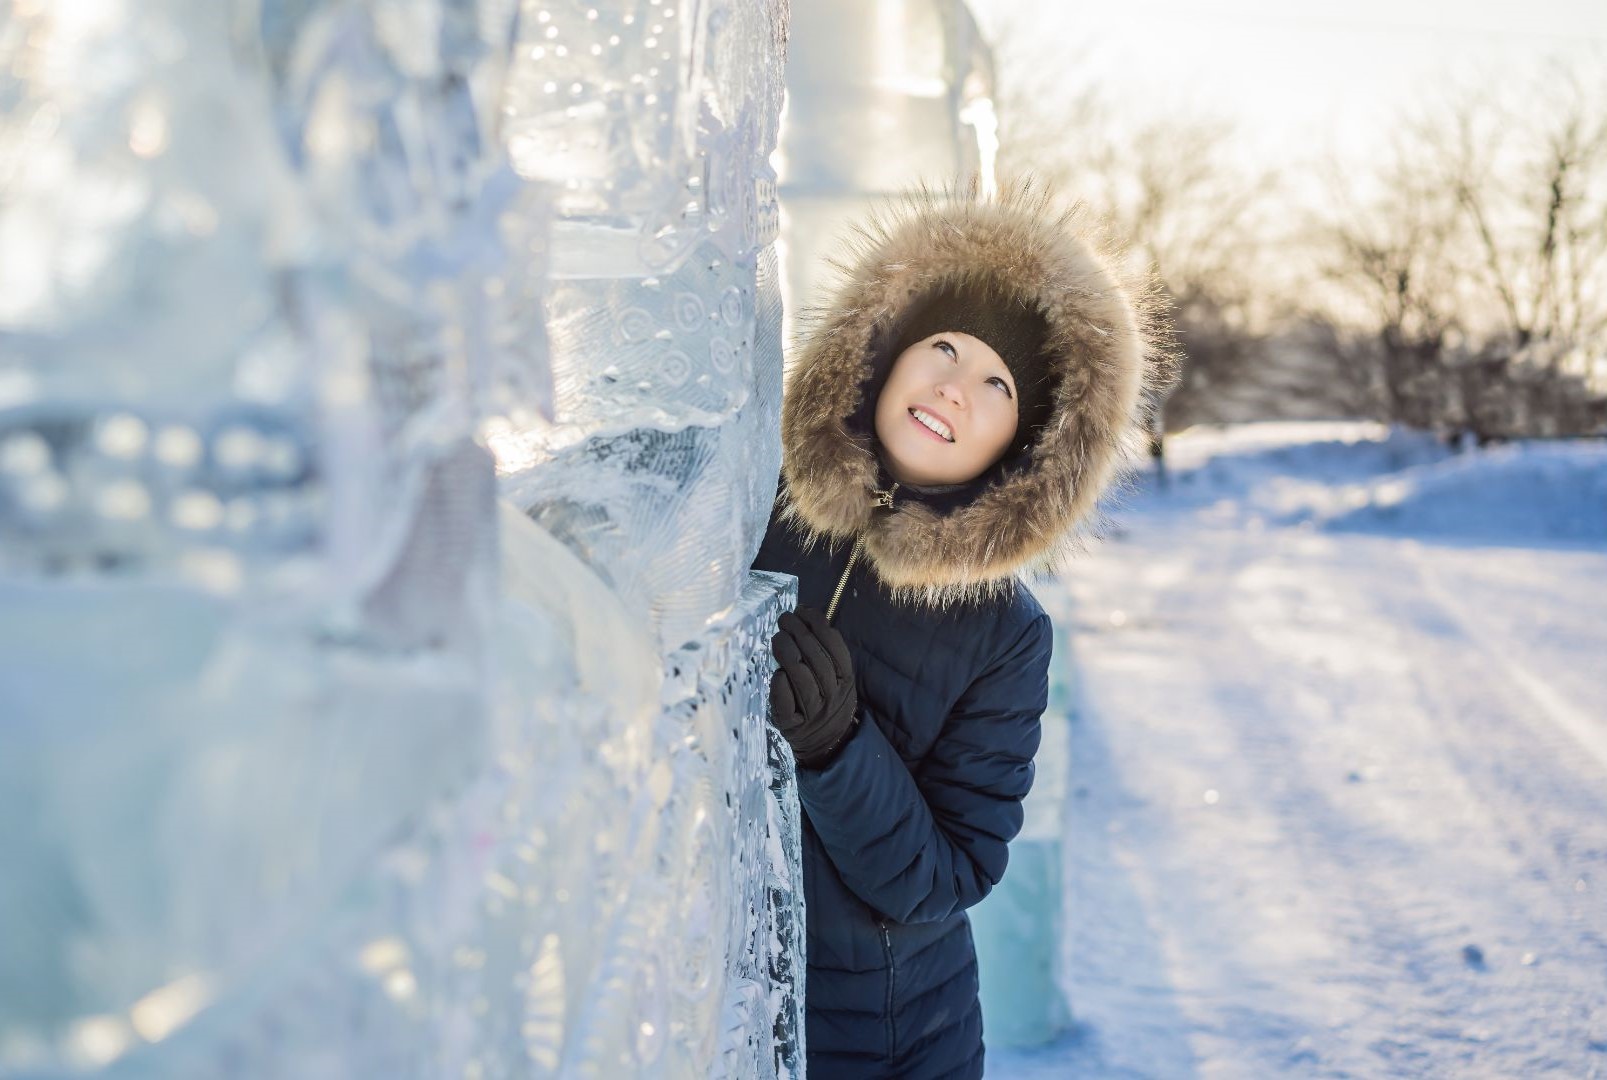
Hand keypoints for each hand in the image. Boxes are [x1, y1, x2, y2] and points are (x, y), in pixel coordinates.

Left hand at [768, 606, 858, 768]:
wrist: (827, 741)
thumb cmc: (827, 699)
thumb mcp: (838, 678)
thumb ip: (826, 651)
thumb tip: (806, 615)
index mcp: (846, 680)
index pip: (835, 646)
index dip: (818, 624)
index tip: (803, 609)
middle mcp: (833, 695)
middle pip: (816, 658)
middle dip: (799, 632)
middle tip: (784, 618)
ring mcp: (813, 711)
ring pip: (801, 677)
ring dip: (787, 652)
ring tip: (778, 636)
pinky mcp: (793, 724)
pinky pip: (787, 703)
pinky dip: (781, 686)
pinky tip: (777, 672)